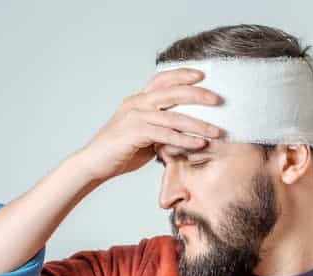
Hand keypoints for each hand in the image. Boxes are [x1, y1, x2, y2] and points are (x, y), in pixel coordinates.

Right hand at [76, 67, 223, 180]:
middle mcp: (136, 103)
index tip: (203, 74)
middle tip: (218, 99)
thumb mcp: (144, 135)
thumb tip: (184, 132)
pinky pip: (166, 135)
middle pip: (171, 91)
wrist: (93, 164)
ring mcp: (134, 117)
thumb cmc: (120, 151)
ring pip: (173, 116)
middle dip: (197, 94)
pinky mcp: (134, 133)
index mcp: (138, 100)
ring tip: (217, 131)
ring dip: (198, 124)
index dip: (182, 74)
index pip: (162, 79)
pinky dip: (185, 140)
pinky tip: (200, 144)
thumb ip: (161, 128)